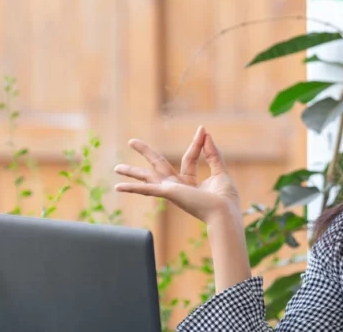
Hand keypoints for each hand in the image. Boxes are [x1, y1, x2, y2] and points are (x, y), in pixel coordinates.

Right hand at [113, 126, 240, 224]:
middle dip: (146, 152)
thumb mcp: (221, 171)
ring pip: (148, 177)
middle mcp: (179, 186)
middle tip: (131, 141)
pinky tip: (118, 187)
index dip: (197, 143)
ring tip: (116, 168)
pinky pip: (146, 190)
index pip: (190, 158)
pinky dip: (131, 188)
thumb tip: (205, 134)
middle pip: (159, 164)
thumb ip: (212, 154)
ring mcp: (171, 190)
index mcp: (191, 182)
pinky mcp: (168, 193)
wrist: (224, 212)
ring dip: (132, 172)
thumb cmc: (225, 199)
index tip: (202, 129)